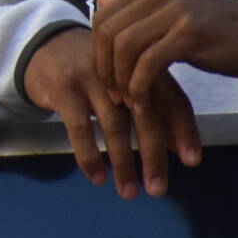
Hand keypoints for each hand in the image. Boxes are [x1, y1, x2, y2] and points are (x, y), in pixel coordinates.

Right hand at [23, 26, 199, 196]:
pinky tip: (97, 177)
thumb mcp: (126, 81)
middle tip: (158, 189)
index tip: (192, 162)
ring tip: (129, 192)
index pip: (172, 99)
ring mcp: (91, 76)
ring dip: (123, 162)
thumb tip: (179, 148)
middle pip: (145, 114)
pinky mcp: (63, 87)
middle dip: (154, 155)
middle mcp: (121, 69)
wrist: (45, 45)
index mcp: (144, 65)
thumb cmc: (95, 71)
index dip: (184, 130)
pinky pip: (80, 126)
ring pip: (114, 123)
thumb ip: (152, 107)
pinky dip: (89, 154)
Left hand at [94, 0, 237, 102]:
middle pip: (109, 31)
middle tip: (111, 93)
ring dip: (121, 79)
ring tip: (127, 100)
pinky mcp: (189, 35)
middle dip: (104, 66)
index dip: (97, 49)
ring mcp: (175, 12)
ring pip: (126, 46)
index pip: (105, 16)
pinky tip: (142, 101)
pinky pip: (149, 62)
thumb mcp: (172, 14)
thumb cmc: (214, 30)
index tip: (103, 76)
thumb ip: (138, 11)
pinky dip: (139, 85)